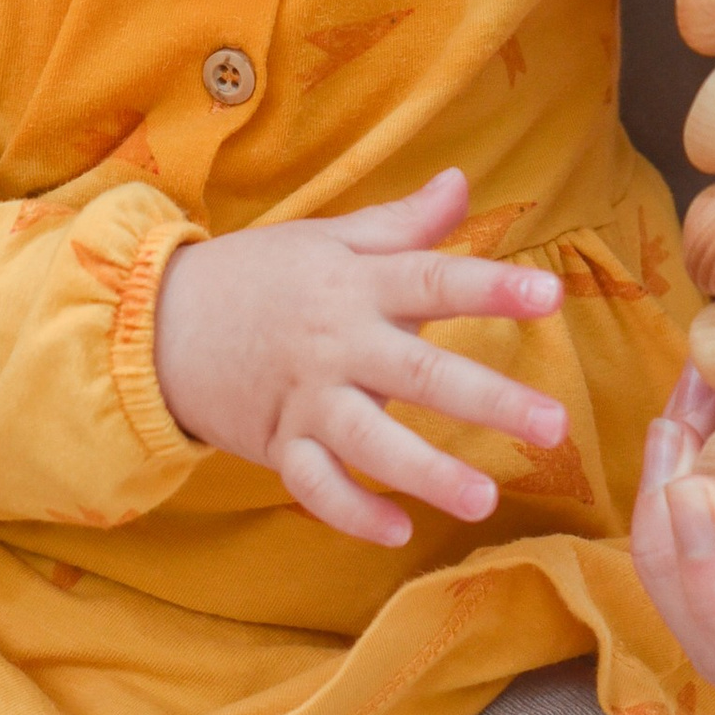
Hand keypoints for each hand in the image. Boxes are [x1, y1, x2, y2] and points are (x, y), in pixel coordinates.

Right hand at [154, 167, 566, 547]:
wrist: (158, 322)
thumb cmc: (259, 275)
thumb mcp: (328, 238)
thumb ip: (401, 223)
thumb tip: (461, 181)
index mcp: (356, 285)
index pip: (432, 280)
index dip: (490, 288)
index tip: (549, 296)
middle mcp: (336, 344)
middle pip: (419, 374)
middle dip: (489, 401)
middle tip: (556, 426)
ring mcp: (305, 400)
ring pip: (370, 443)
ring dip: (428, 473)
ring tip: (485, 499)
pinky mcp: (278, 444)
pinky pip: (316, 486)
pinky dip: (352, 512)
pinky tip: (399, 532)